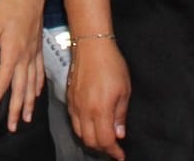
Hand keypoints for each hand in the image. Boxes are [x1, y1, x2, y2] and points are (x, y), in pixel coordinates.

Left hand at [0, 0, 45, 129]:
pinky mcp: (38, 48)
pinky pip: (39, 73)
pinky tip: (36, 93)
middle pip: (20, 89)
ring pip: (32, 84)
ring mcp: (34, 54)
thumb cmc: (9, 7)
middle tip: (13, 126)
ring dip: (28, 102)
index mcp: (12, 53)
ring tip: (26, 117)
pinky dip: (38, 86)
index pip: (3, 82)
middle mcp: (25, 57)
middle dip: (16, 109)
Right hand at [65, 37, 128, 159]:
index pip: (105, 141)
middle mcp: (84, 111)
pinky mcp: (69, 98)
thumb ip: (120, 115)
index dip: (113, 151)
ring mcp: (74, 105)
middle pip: (90, 141)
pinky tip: (91, 126)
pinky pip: (73, 122)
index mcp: (100, 110)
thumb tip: (118, 133)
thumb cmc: (111, 64)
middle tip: (113, 148)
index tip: (120, 155)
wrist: (91, 45)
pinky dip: (82, 129)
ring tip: (103, 139)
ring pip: (80, 133)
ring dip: (91, 141)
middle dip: (102, 149)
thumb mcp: (124, 90)